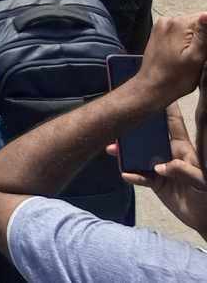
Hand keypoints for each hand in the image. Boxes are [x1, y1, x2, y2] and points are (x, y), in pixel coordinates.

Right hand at [119, 105, 206, 233]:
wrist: (205, 220)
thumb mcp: (203, 182)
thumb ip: (184, 171)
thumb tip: (160, 166)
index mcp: (183, 149)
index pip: (173, 123)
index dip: (165, 106)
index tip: (153, 89)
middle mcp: (169, 154)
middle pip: (148, 136)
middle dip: (133, 127)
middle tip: (117, 120)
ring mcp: (160, 168)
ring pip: (139, 154)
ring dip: (125, 152)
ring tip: (112, 149)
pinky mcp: (155, 183)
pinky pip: (139, 176)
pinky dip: (131, 174)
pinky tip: (126, 174)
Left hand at [139, 10, 206, 102]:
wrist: (152, 87)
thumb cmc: (176, 78)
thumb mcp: (196, 58)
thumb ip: (204, 36)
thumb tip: (206, 14)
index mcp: (178, 24)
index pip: (204, 17)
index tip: (204, 51)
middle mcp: (168, 20)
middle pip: (197, 21)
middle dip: (204, 36)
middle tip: (202, 55)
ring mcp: (161, 26)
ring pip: (189, 27)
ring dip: (197, 38)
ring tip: (196, 56)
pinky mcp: (158, 33)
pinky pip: (179, 31)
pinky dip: (187, 39)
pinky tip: (187, 54)